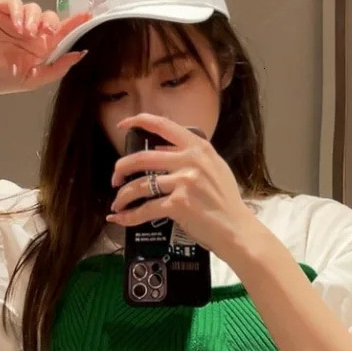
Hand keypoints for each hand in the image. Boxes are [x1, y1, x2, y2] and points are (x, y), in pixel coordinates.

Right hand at [0, 0, 92, 96]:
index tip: (88, 17)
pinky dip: (20, 12)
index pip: (59, 34)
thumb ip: (55, 69)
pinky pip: (16, 3)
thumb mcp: (30, 80)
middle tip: (47, 32)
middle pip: (50, 18)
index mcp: (37, 50)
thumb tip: (79, 55)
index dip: (74, 25)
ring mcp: (14, 21)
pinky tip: (17, 26)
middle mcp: (28, 34)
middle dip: (53, 22)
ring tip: (26, 34)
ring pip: (35, 8)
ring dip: (34, 19)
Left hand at [106, 114, 247, 256]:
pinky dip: (130, 217)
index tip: (122, 126)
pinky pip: (145, 209)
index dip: (138, 121)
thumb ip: (191, 156)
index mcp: (199, 147)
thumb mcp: (214, 168)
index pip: (163, 125)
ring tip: (117, 205)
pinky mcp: (178, 204)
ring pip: (139, 185)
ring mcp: (184, 182)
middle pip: (142, 158)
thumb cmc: (226, 201)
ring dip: (122, 196)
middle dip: (121, 169)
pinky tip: (121, 219)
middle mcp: (191, 160)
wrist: (236, 229)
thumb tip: (159, 150)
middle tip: (115, 179)